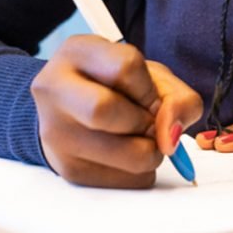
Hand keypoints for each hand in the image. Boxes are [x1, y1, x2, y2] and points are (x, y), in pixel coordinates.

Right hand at [31, 34, 202, 187]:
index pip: (124, 66)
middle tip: (150, 122)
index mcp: (78, 52)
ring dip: (150, 151)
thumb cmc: (116, 86)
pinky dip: (141, 171)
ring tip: (144, 138)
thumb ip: (177, 96)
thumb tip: (170, 136)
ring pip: (121, 154)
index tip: (151, 98)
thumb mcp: (150, 75)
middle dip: (144, 121)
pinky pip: (123, 180)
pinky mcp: (67, 169)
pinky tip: (130, 153)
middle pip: (104, 110)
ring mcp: (55, 132)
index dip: (149, 88)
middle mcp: (54, 89)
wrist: (74, 109)